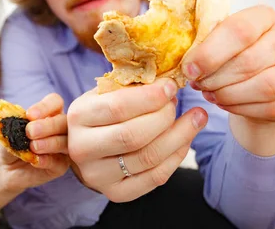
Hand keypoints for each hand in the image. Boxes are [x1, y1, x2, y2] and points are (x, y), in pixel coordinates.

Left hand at [0, 93, 69, 193]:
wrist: (3, 169)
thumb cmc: (8, 144)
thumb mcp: (9, 130)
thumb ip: (17, 122)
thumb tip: (23, 118)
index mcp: (48, 114)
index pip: (55, 102)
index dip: (45, 106)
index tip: (30, 115)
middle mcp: (59, 128)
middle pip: (64, 121)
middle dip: (48, 125)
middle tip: (30, 131)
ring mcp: (62, 147)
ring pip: (66, 141)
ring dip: (50, 142)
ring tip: (33, 146)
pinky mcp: (61, 166)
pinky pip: (60, 161)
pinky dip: (48, 160)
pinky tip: (36, 161)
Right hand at [67, 79, 207, 201]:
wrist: (84, 147)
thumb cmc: (99, 114)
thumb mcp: (104, 94)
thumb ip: (130, 86)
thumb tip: (168, 80)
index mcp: (78, 117)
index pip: (117, 108)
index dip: (150, 97)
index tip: (171, 86)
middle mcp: (82, 149)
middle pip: (133, 135)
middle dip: (165, 116)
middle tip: (180, 102)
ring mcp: (98, 175)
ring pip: (148, 158)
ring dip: (180, 136)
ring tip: (196, 118)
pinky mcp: (116, 193)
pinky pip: (155, 177)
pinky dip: (176, 156)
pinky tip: (185, 139)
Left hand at [183, 5, 274, 122]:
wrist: (265, 81)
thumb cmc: (238, 56)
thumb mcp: (221, 43)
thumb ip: (206, 45)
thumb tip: (187, 62)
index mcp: (267, 16)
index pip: (239, 30)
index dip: (211, 53)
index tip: (190, 70)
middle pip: (251, 61)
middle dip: (219, 79)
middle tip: (200, 86)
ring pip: (267, 87)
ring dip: (232, 96)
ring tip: (213, 96)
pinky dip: (246, 110)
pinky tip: (229, 105)